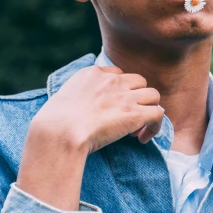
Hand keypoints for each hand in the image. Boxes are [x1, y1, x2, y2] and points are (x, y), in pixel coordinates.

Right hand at [31, 65, 163, 152]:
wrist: (60, 131)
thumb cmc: (53, 123)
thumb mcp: (61, 100)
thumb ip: (74, 98)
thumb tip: (77, 112)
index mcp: (92, 74)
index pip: (117, 74)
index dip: (120, 92)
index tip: (113, 108)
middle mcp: (112, 81)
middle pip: (139, 81)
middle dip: (137, 98)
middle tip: (127, 119)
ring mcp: (125, 96)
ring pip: (153, 95)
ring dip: (149, 110)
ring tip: (138, 129)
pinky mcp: (135, 114)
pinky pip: (158, 114)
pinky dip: (155, 126)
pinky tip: (144, 138)